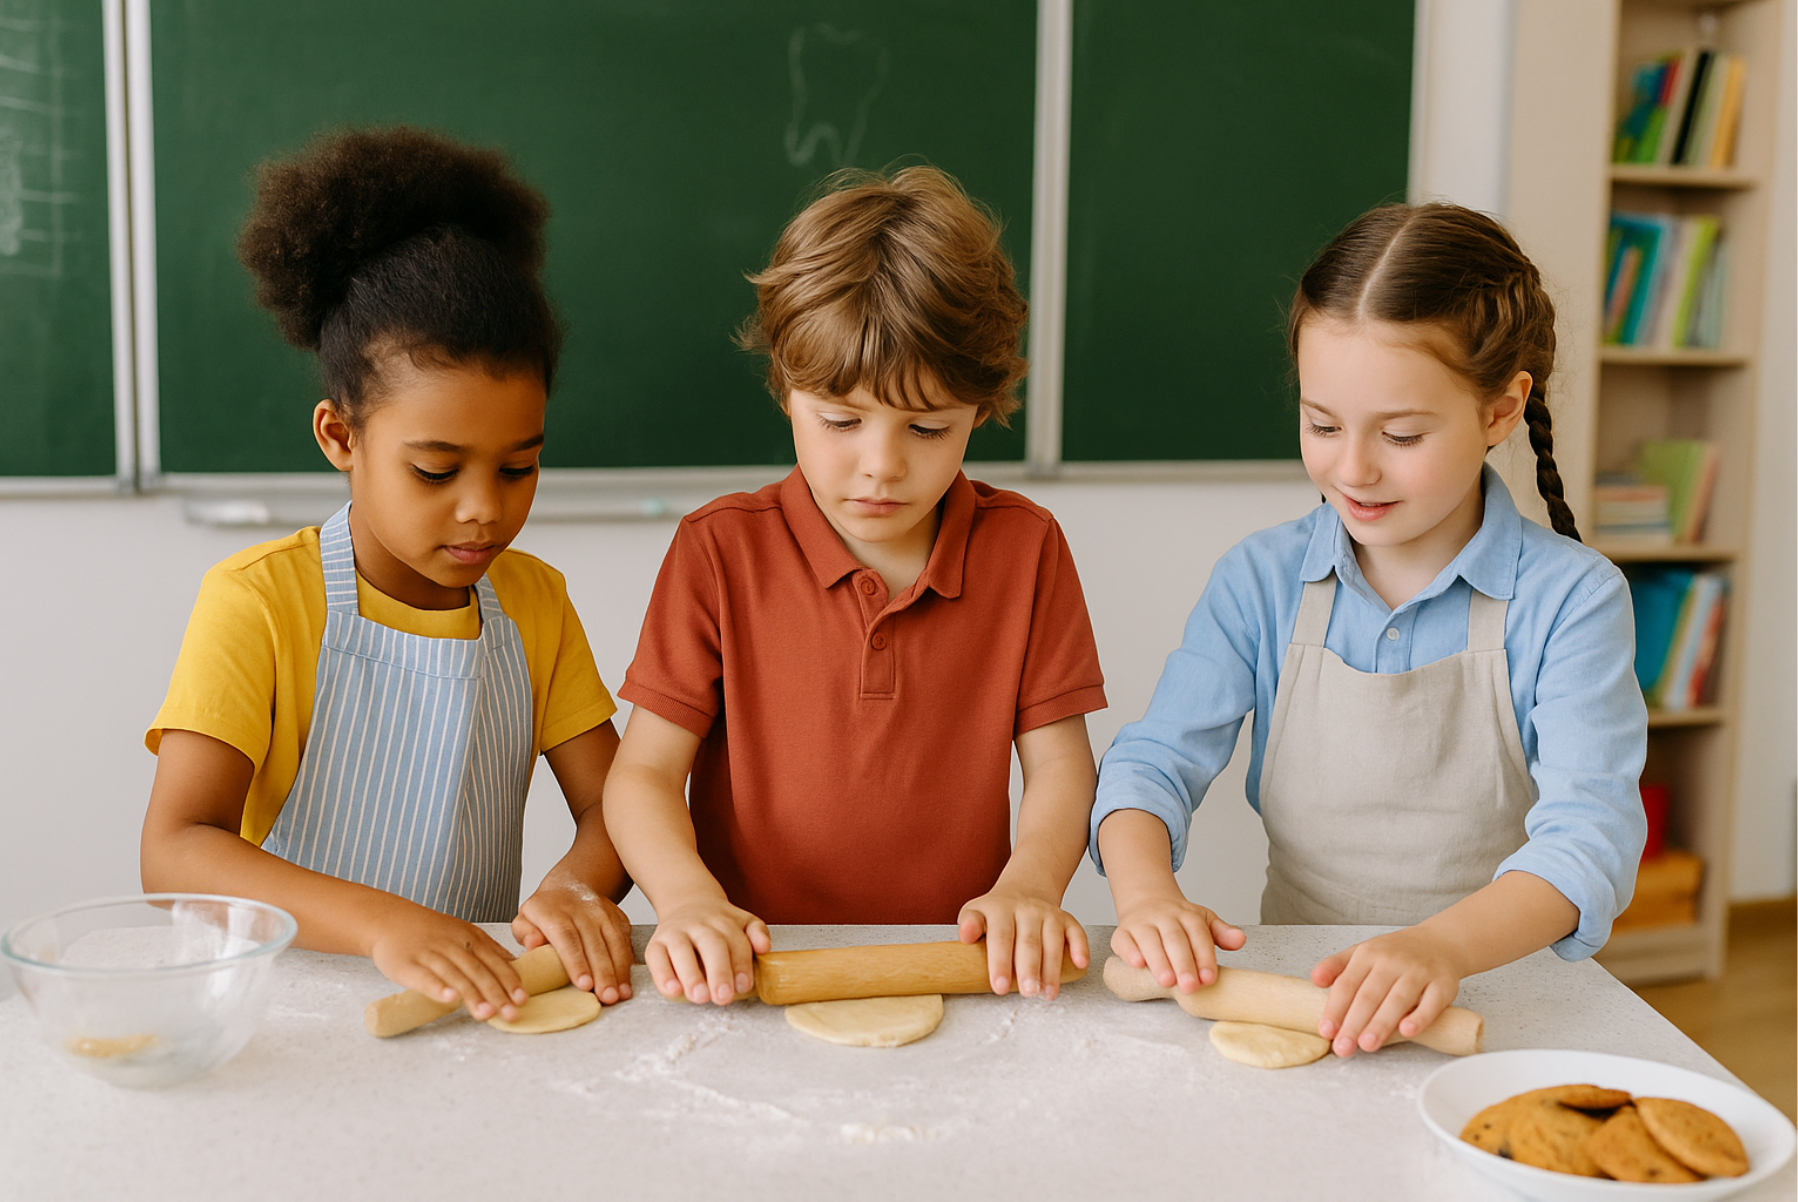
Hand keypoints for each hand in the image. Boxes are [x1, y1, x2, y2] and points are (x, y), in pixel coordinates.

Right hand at [368, 904, 527, 1021]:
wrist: (390, 920)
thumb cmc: (431, 931)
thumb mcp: (463, 933)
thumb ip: (487, 949)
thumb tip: (515, 965)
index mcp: (470, 938)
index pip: (494, 961)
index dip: (509, 980)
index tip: (523, 998)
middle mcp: (453, 945)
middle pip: (479, 971)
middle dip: (497, 993)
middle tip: (511, 1013)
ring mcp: (430, 954)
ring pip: (455, 976)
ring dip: (472, 995)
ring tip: (487, 1014)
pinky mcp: (407, 965)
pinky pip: (425, 977)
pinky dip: (438, 988)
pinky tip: (450, 1000)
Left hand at [513, 879, 635, 1004]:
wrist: (570, 885)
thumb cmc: (546, 912)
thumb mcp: (525, 919)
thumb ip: (525, 933)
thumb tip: (532, 945)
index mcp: (555, 912)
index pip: (567, 938)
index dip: (577, 962)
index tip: (584, 984)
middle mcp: (583, 911)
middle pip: (595, 944)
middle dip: (603, 973)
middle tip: (607, 997)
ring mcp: (604, 913)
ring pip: (614, 943)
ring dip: (619, 971)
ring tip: (621, 995)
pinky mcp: (618, 918)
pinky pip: (625, 942)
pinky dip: (627, 964)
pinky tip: (627, 983)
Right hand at [644, 897, 770, 1004]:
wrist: (687, 902)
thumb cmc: (718, 924)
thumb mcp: (743, 921)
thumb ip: (757, 932)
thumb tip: (764, 947)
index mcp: (724, 921)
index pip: (736, 942)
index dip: (741, 964)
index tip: (744, 985)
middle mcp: (699, 925)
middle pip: (710, 945)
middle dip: (718, 972)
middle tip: (723, 997)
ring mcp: (675, 933)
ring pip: (681, 950)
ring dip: (691, 975)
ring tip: (700, 997)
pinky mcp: (655, 944)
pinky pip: (656, 958)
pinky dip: (662, 975)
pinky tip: (672, 991)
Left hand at [957, 889, 1088, 999]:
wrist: (1023, 890)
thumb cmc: (996, 913)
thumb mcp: (975, 912)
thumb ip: (969, 924)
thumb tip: (965, 937)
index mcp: (1000, 909)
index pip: (1001, 937)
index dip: (1000, 963)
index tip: (1000, 987)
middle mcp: (1026, 909)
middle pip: (1029, 942)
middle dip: (1029, 969)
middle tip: (1028, 992)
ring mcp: (1048, 913)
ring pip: (1053, 941)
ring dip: (1052, 969)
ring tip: (1047, 993)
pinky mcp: (1066, 919)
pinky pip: (1076, 932)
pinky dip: (1080, 948)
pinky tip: (1080, 964)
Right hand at [1110, 896, 1243, 991]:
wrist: (1146, 899)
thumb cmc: (1178, 920)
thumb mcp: (1203, 921)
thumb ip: (1221, 933)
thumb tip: (1240, 940)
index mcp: (1187, 915)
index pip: (1198, 934)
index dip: (1204, 957)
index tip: (1209, 978)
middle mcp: (1164, 916)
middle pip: (1174, 939)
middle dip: (1183, 964)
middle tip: (1190, 987)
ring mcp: (1141, 923)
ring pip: (1149, 940)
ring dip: (1158, 960)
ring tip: (1167, 981)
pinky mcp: (1122, 932)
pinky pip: (1123, 940)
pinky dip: (1128, 951)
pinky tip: (1137, 964)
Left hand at [1311, 926, 1464, 1056]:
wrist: (1439, 942)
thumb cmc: (1395, 954)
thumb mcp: (1362, 952)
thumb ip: (1337, 967)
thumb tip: (1315, 980)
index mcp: (1368, 954)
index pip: (1347, 984)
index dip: (1335, 1008)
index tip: (1326, 1031)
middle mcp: (1392, 961)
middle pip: (1369, 995)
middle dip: (1354, 1023)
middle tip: (1343, 1048)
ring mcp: (1418, 972)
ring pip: (1397, 1000)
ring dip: (1381, 1023)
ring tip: (1367, 1045)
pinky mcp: (1443, 984)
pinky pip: (1431, 1003)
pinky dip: (1419, 1017)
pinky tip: (1407, 1031)